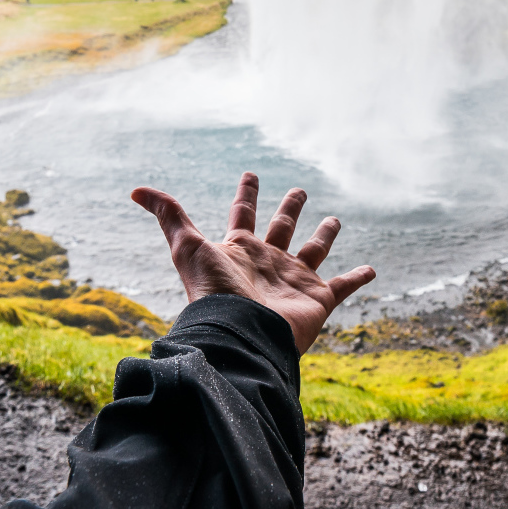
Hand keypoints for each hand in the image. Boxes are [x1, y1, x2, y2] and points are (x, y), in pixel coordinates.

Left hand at [132, 172, 375, 353]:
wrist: (243, 334)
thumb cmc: (215, 292)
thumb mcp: (187, 246)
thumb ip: (168, 215)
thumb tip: (136, 189)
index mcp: (240, 248)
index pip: (243, 213)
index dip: (246, 192)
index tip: (251, 174)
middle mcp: (267, 261)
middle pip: (281, 228)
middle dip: (290, 208)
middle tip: (300, 189)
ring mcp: (293, 280)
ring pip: (313, 251)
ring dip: (324, 235)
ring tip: (334, 220)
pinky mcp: (316, 299)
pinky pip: (342, 286)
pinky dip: (357, 278)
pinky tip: (371, 269)